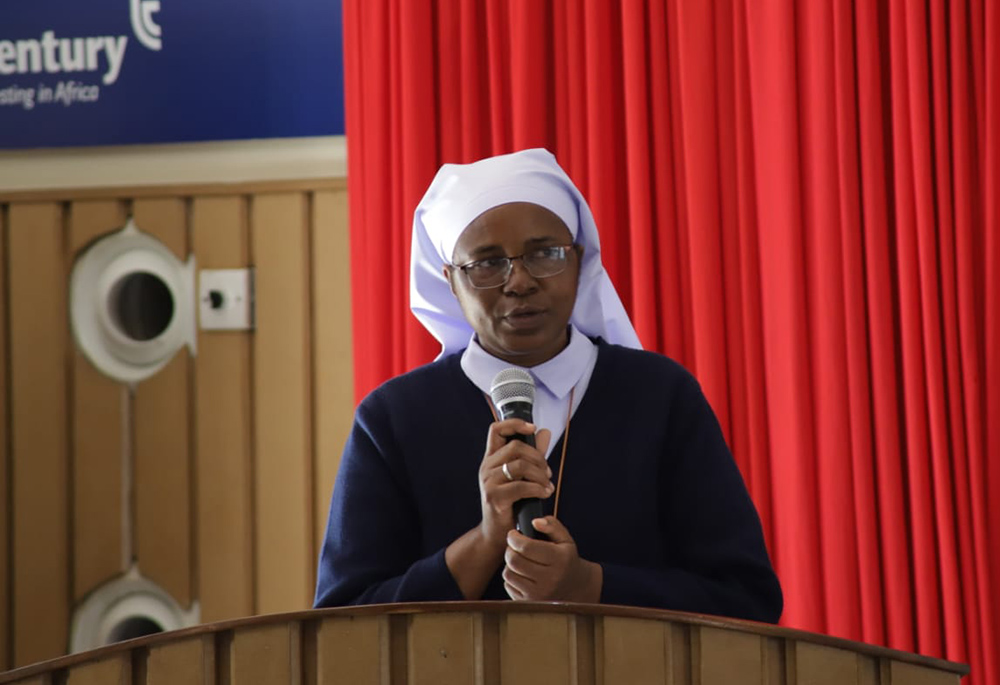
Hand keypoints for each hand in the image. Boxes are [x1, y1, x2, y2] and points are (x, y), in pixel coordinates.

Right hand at [478, 419, 553, 549]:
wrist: (496, 534)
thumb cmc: (511, 504)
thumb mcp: (522, 475)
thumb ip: (532, 453)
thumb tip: (544, 432)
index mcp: (491, 459)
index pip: (496, 430)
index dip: (514, 424)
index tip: (532, 428)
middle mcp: (487, 467)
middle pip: (516, 447)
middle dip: (538, 457)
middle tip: (547, 472)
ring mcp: (489, 482)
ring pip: (521, 465)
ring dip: (540, 474)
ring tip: (547, 485)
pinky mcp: (495, 498)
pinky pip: (522, 486)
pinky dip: (539, 488)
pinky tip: (545, 494)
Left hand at [503, 516, 602, 601]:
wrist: (575, 588)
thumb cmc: (567, 560)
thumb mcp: (565, 539)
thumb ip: (552, 526)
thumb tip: (535, 521)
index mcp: (559, 560)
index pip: (526, 547)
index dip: (514, 537)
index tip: (513, 534)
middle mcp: (550, 579)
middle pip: (514, 560)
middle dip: (509, 549)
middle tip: (514, 546)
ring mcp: (539, 594)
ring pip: (509, 573)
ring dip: (509, 563)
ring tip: (518, 559)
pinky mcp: (529, 603)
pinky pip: (508, 586)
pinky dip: (511, 577)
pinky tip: (521, 573)